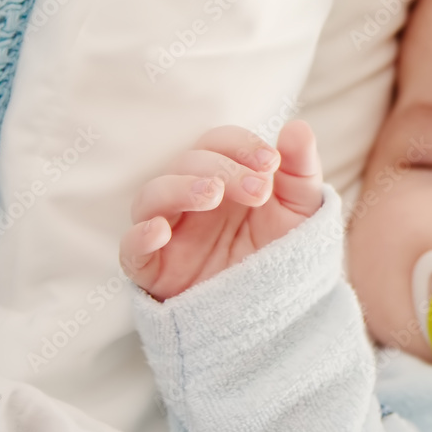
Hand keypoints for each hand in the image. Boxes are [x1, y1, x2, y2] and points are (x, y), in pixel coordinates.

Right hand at [120, 120, 321, 301]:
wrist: (280, 304)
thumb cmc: (284, 246)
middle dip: (224, 170)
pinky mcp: (154, 269)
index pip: (218, 142)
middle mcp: (190, 196)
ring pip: (152, 196)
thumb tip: (297, 127)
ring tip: (212, 195)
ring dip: (180, 188)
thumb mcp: (301, 208)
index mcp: (223, 174)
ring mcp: (169, 231)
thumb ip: (300, 168)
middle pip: (187, 163)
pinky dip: (139, 237)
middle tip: (258, 191)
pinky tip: (161, 231)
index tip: (271, 162)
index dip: (241, 145)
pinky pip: (130, 249)